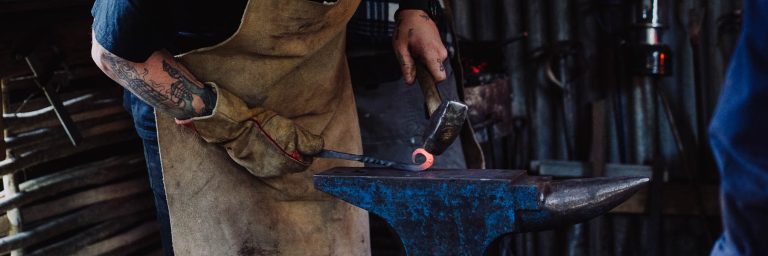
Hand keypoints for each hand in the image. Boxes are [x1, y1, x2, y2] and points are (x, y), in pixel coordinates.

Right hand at [189, 84, 323, 176]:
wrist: (236, 127)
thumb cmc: (265, 126)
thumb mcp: (291, 129)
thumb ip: (309, 141)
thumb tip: (320, 147)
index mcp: (289, 163)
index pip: (306, 161)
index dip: (307, 150)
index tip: (303, 140)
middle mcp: (277, 171)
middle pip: (293, 164)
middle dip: (294, 152)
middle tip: (286, 136)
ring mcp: (264, 171)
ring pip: (279, 164)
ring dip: (281, 154)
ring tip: (273, 138)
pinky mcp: (252, 168)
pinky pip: (266, 164)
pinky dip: (268, 156)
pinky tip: (263, 144)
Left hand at [392, 9, 448, 84]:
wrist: (415, 13)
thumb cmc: (407, 29)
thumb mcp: (401, 48)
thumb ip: (406, 66)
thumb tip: (410, 82)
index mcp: (431, 53)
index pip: (440, 77)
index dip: (431, 83)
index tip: (421, 81)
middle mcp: (441, 53)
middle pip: (436, 73)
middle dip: (425, 72)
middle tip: (413, 61)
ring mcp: (443, 51)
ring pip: (435, 67)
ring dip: (425, 65)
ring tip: (415, 53)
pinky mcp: (441, 49)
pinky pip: (435, 61)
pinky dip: (427, 59)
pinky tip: (419, 50)